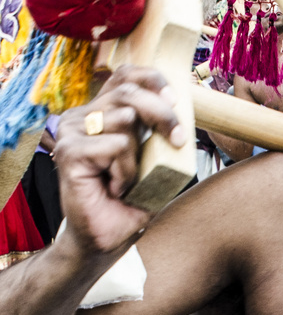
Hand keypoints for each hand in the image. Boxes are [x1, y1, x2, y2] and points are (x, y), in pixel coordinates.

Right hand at [54, 66, 184, 255]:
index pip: (124, 75)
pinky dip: (126, 171)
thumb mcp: (154, 160)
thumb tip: (180, 104)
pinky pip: (116, 145)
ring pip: (124, 119)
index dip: (151, 79)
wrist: (107, 239)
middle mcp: (82, 117)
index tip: (174, 99)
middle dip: (162, 114)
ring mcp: (71, 131)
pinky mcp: (68, 151)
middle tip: (177, 140)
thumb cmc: (130, 201)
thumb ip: (159, 131)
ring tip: (128, 180)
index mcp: (101, 113)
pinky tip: (117, 188)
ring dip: (139, 156)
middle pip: (128, 91)